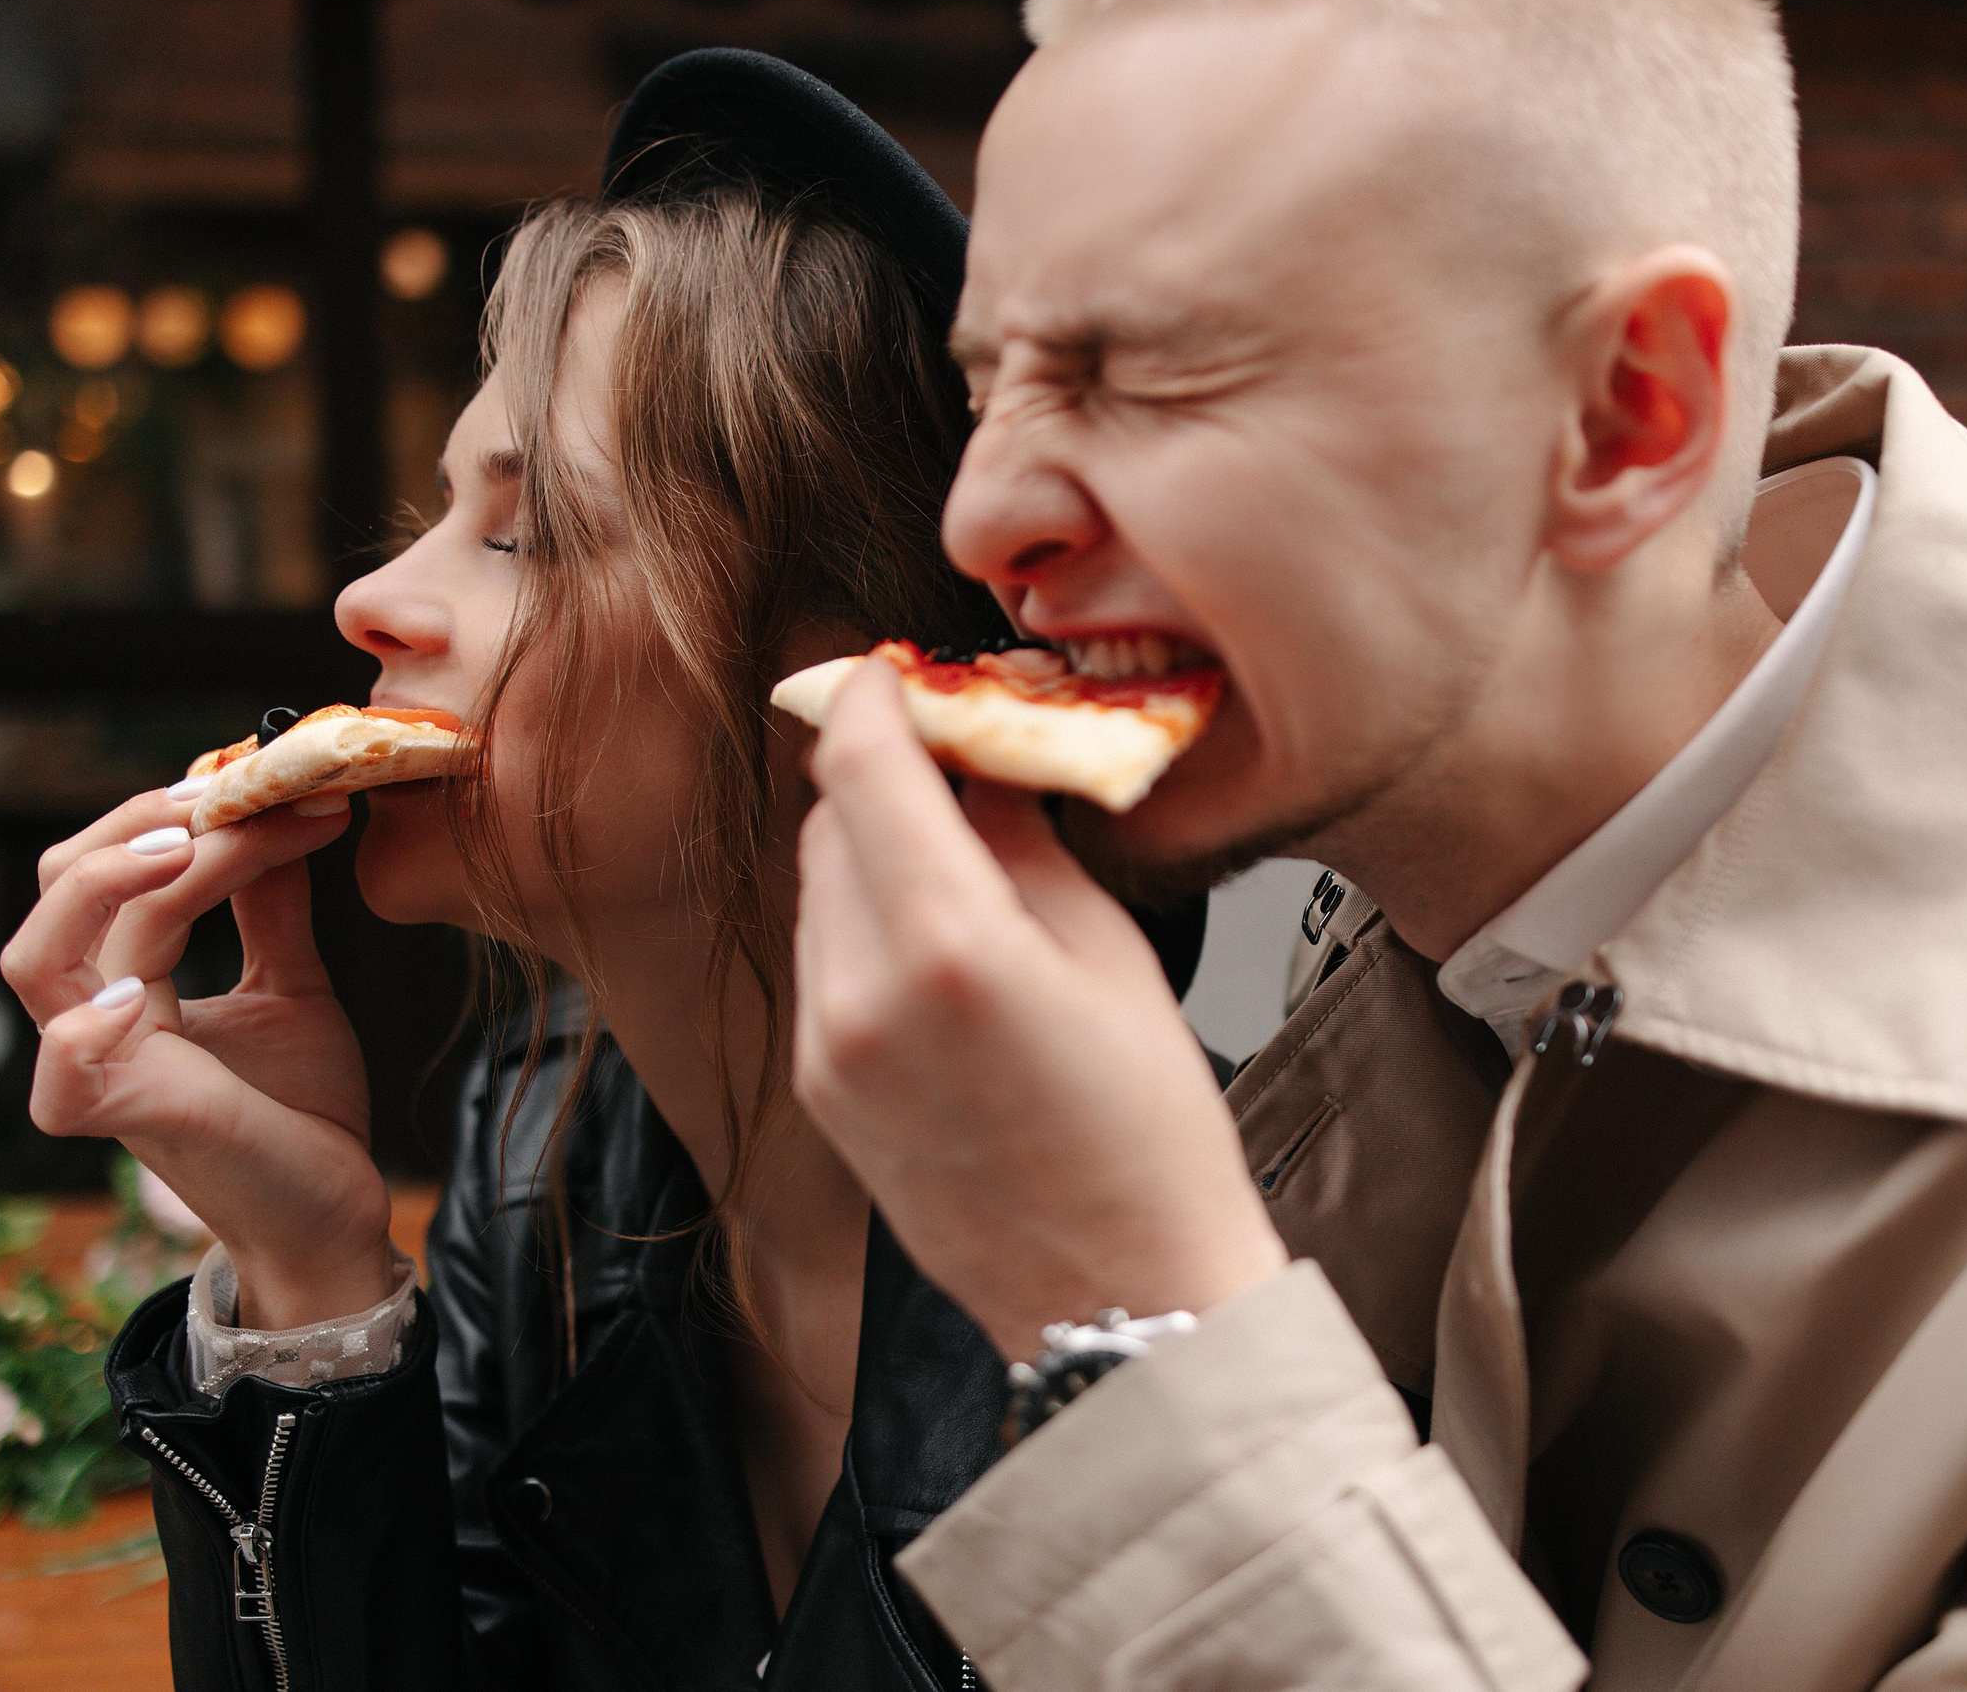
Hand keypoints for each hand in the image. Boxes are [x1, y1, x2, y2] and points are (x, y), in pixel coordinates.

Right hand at [0, 786, 393, 1327]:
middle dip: (138, 824)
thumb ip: (268, 909)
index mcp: (130, 981)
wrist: (335, 1211)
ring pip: (40, 960)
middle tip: (234, 790)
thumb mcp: (291, 985)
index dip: (187, 813)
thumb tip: (278, 816)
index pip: (119, 869)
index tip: (279, 779)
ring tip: (190, 845)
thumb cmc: (301, 1109)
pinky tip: (137, 995)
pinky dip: (85, 1030)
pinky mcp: (130, 1121)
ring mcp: (104, 1069)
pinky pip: (63, 1076)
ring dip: (110, 886)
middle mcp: (100, 1018)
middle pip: (60, 892)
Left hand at [793, 660, 1288, 1357]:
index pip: (863, 768)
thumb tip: (979, 760)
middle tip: (953, 751)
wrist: (1120, 1296)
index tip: (900, 669)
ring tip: (960, 851)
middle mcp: (859, 997)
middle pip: (829, 822)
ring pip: (816, 889)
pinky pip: (822, 961)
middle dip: (881, 772)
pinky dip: (864, 920)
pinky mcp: (821, 1093)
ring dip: (870, 846)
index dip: (874, 698)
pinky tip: (941, 936)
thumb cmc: (1149, 1133)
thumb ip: (1023, 842)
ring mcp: (828, 1052)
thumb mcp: (1109, 956)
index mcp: (946, 949)